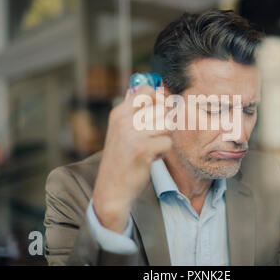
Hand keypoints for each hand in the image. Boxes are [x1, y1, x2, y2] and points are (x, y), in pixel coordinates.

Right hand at [92, 86, 171, 232]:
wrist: (111, 189)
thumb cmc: (122, 159)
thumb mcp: (122, 131)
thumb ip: (136, 112)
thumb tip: (159, 90)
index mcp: (118, 113)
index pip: (147, 91)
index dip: (159, 99)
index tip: (159, 113)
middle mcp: (124, 120)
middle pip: (162, 108)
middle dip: (165, 123)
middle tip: (156, 136)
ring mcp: (132, 135)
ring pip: (167, 125)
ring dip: (165, 137)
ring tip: (153, 146)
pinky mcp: (142, 150)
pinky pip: (167, 143)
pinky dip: (163, 152)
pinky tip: (151, 158)